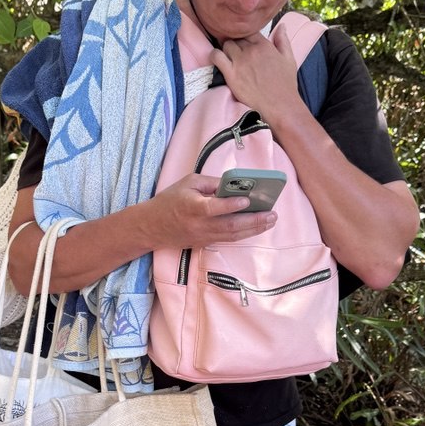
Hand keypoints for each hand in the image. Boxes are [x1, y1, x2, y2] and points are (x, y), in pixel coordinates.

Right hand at [148, 173, 277, 248]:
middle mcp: (199, 225)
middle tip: (272, 214)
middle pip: (230, 225)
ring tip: (271, 221)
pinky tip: (257, 227)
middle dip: (253, 221)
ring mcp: (203, 236)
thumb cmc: (170, 200)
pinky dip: (244, 233)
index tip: (247, 201)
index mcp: (192, 207)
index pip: (214, 207)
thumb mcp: (188, 182)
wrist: (152, 226)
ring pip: (232, 235)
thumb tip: (234, 184)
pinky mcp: (205, 243)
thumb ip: (211, 183)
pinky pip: (228, 239)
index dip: (231, 205)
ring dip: (254, 229)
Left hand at [212, 28, 302, 125]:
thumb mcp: (289, 59)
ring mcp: (240, 62)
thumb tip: (281, 26)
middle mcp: (251, 51)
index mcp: (264, 45)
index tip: (244, 43)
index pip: (249, 31)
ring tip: (227, 57)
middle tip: (235, 52)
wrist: (280, 106)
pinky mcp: (231, 74)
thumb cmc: (285, 85)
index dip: (245, 36)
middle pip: (236, 38)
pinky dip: (214, 55)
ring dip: (225, 49)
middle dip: (235, 43)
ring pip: (226, 45)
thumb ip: (283, 41)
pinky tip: (217, 59)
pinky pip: (216, 57)